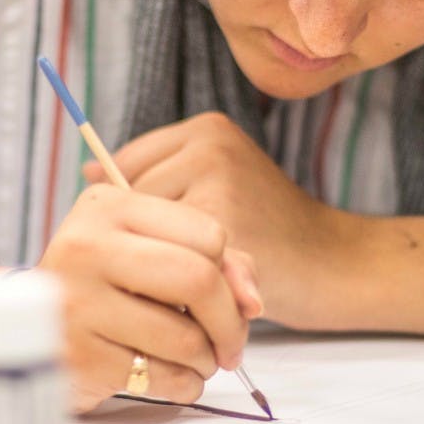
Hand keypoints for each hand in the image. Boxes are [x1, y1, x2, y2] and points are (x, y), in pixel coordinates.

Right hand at [38, 184, 261, 412]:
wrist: (23, 332)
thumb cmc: (104, 289)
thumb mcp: (150, 254)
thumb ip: (216, 264)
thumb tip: (253, 301)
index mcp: (108, 206)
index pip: (208, 235)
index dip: (229, 273)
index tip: (224, 297)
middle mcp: (86, 245)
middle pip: (199, 279)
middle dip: (230, 323)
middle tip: (231, 345)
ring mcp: (76, 302)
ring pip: (185, 338)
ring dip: (207, 360)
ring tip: (197, 361)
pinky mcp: (77, 356)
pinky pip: (161, 377)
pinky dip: (182, 385)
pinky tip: (170, 377)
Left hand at [85, 113, 338, 328]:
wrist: (334, 265)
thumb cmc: (269, 234)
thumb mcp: (219, 187)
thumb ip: (163, 178)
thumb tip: (88, 172)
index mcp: (205, 130)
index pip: (125, 165)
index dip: (135, 214)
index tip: (158, 238)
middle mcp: (208, 145)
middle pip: (129, 199)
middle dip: (145, 239)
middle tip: (182, 263)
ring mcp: (216, 181)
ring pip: (144, 231)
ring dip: (157, 262)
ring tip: (194, 279)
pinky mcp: (222, 224)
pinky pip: (166, 258)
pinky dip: (174, 285)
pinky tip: (203, 294)